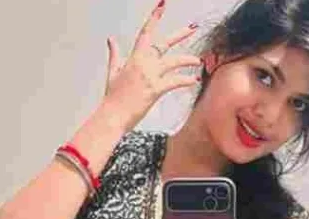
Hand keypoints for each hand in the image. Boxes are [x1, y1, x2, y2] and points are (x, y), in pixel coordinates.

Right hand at [104, 1, 201, 131]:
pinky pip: (175, 81)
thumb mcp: (113, 72)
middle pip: (164, 43)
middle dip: (180, 34)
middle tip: (192, 28)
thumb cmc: (113, 99)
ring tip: (197, 60)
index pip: (145, 33)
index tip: (162, 6)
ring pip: (174, 61)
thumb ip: (114, 54)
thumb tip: (111, 40)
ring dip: (188, 59)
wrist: (112, 116)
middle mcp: (143, 64)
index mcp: (133, 58)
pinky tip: (194, 79)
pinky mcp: (155, 90)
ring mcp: (150, 76)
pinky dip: (186, 80)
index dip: (154, 17)